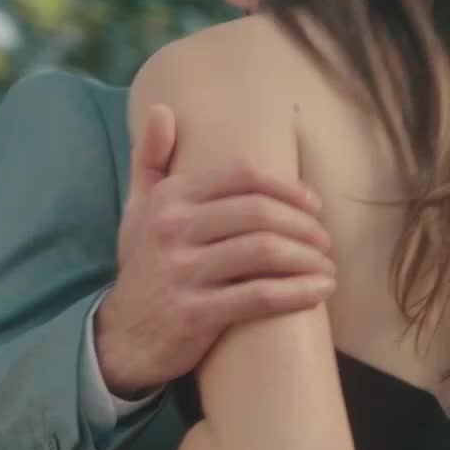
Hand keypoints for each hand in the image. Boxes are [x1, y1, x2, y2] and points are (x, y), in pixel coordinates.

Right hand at [94, 104, 335, 397]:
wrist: (121, 337)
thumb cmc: (143, 268)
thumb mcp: (137, 210)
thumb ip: (150, 160)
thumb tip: (162, 111)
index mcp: (168, 198)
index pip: (242, 176)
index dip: (287, 187)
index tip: (313, 204)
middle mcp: (172, 229)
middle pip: (259, 212)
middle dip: (304, 225)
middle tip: (326, 240)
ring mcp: (182, 272)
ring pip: (265, 251)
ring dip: (308, 258)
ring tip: (327, 267)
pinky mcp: (195, 314)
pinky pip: (259, 296)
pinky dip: (298, 292)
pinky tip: (320, 291)